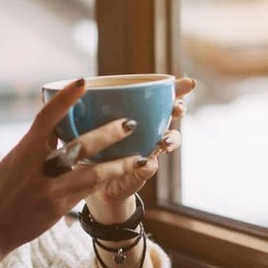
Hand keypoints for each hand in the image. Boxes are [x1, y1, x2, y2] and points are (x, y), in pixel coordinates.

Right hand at [0, 78, 163, 260]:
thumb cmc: (0, 191)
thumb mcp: (13, 162)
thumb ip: (35, 145)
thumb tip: (56, 124)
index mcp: (23, 151)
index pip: (46, 118)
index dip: (65, 99)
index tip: (83, 82)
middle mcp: (35, 168)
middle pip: (77, 146)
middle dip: (106, 134)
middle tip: (130, 123)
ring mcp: (48, 190)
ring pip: (90, 173)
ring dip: (117, 164)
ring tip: (140, 157)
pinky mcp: (57, 208)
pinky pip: (87, 191)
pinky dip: (104, 181)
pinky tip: (122, 175)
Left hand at [84, 77, 195, 222]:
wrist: (94, 183)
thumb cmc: (94, 148)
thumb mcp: (90, 125)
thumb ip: (89, 107)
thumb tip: (78, 83)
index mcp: (141, 114)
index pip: (163, 96)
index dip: (178, 89)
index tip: (189, 83)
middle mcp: (150, 130)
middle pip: (173, 114)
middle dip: (179, 108)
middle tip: (177, 108)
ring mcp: (149, 150)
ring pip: (170, 140)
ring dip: (171, 138)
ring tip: (164, 141)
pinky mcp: (141, 171)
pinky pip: (150, 167)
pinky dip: (149, 164)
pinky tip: (147, 161)